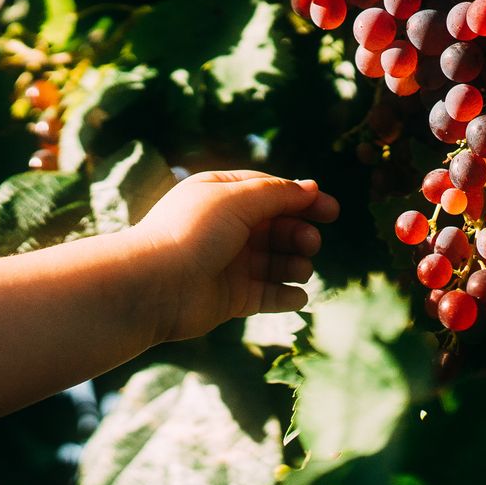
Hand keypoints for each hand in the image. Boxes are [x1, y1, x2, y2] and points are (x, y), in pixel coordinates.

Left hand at [132, 170, 339, 342]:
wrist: (154, 285)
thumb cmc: (191, 233)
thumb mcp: (236, 199)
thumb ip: (277, 193)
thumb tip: (311, 187)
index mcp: (223, 196)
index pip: (271, 192)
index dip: (303, 200)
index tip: (331, 211)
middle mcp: (227, 228)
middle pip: (278, 227)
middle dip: (299, 234)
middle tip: (309, 242)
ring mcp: (230, 264)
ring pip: (277, 262)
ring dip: (296, 264)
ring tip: (301, 269)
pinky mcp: (232, 297)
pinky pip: (268, 295)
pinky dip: (286, 296)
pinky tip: (297, 296)